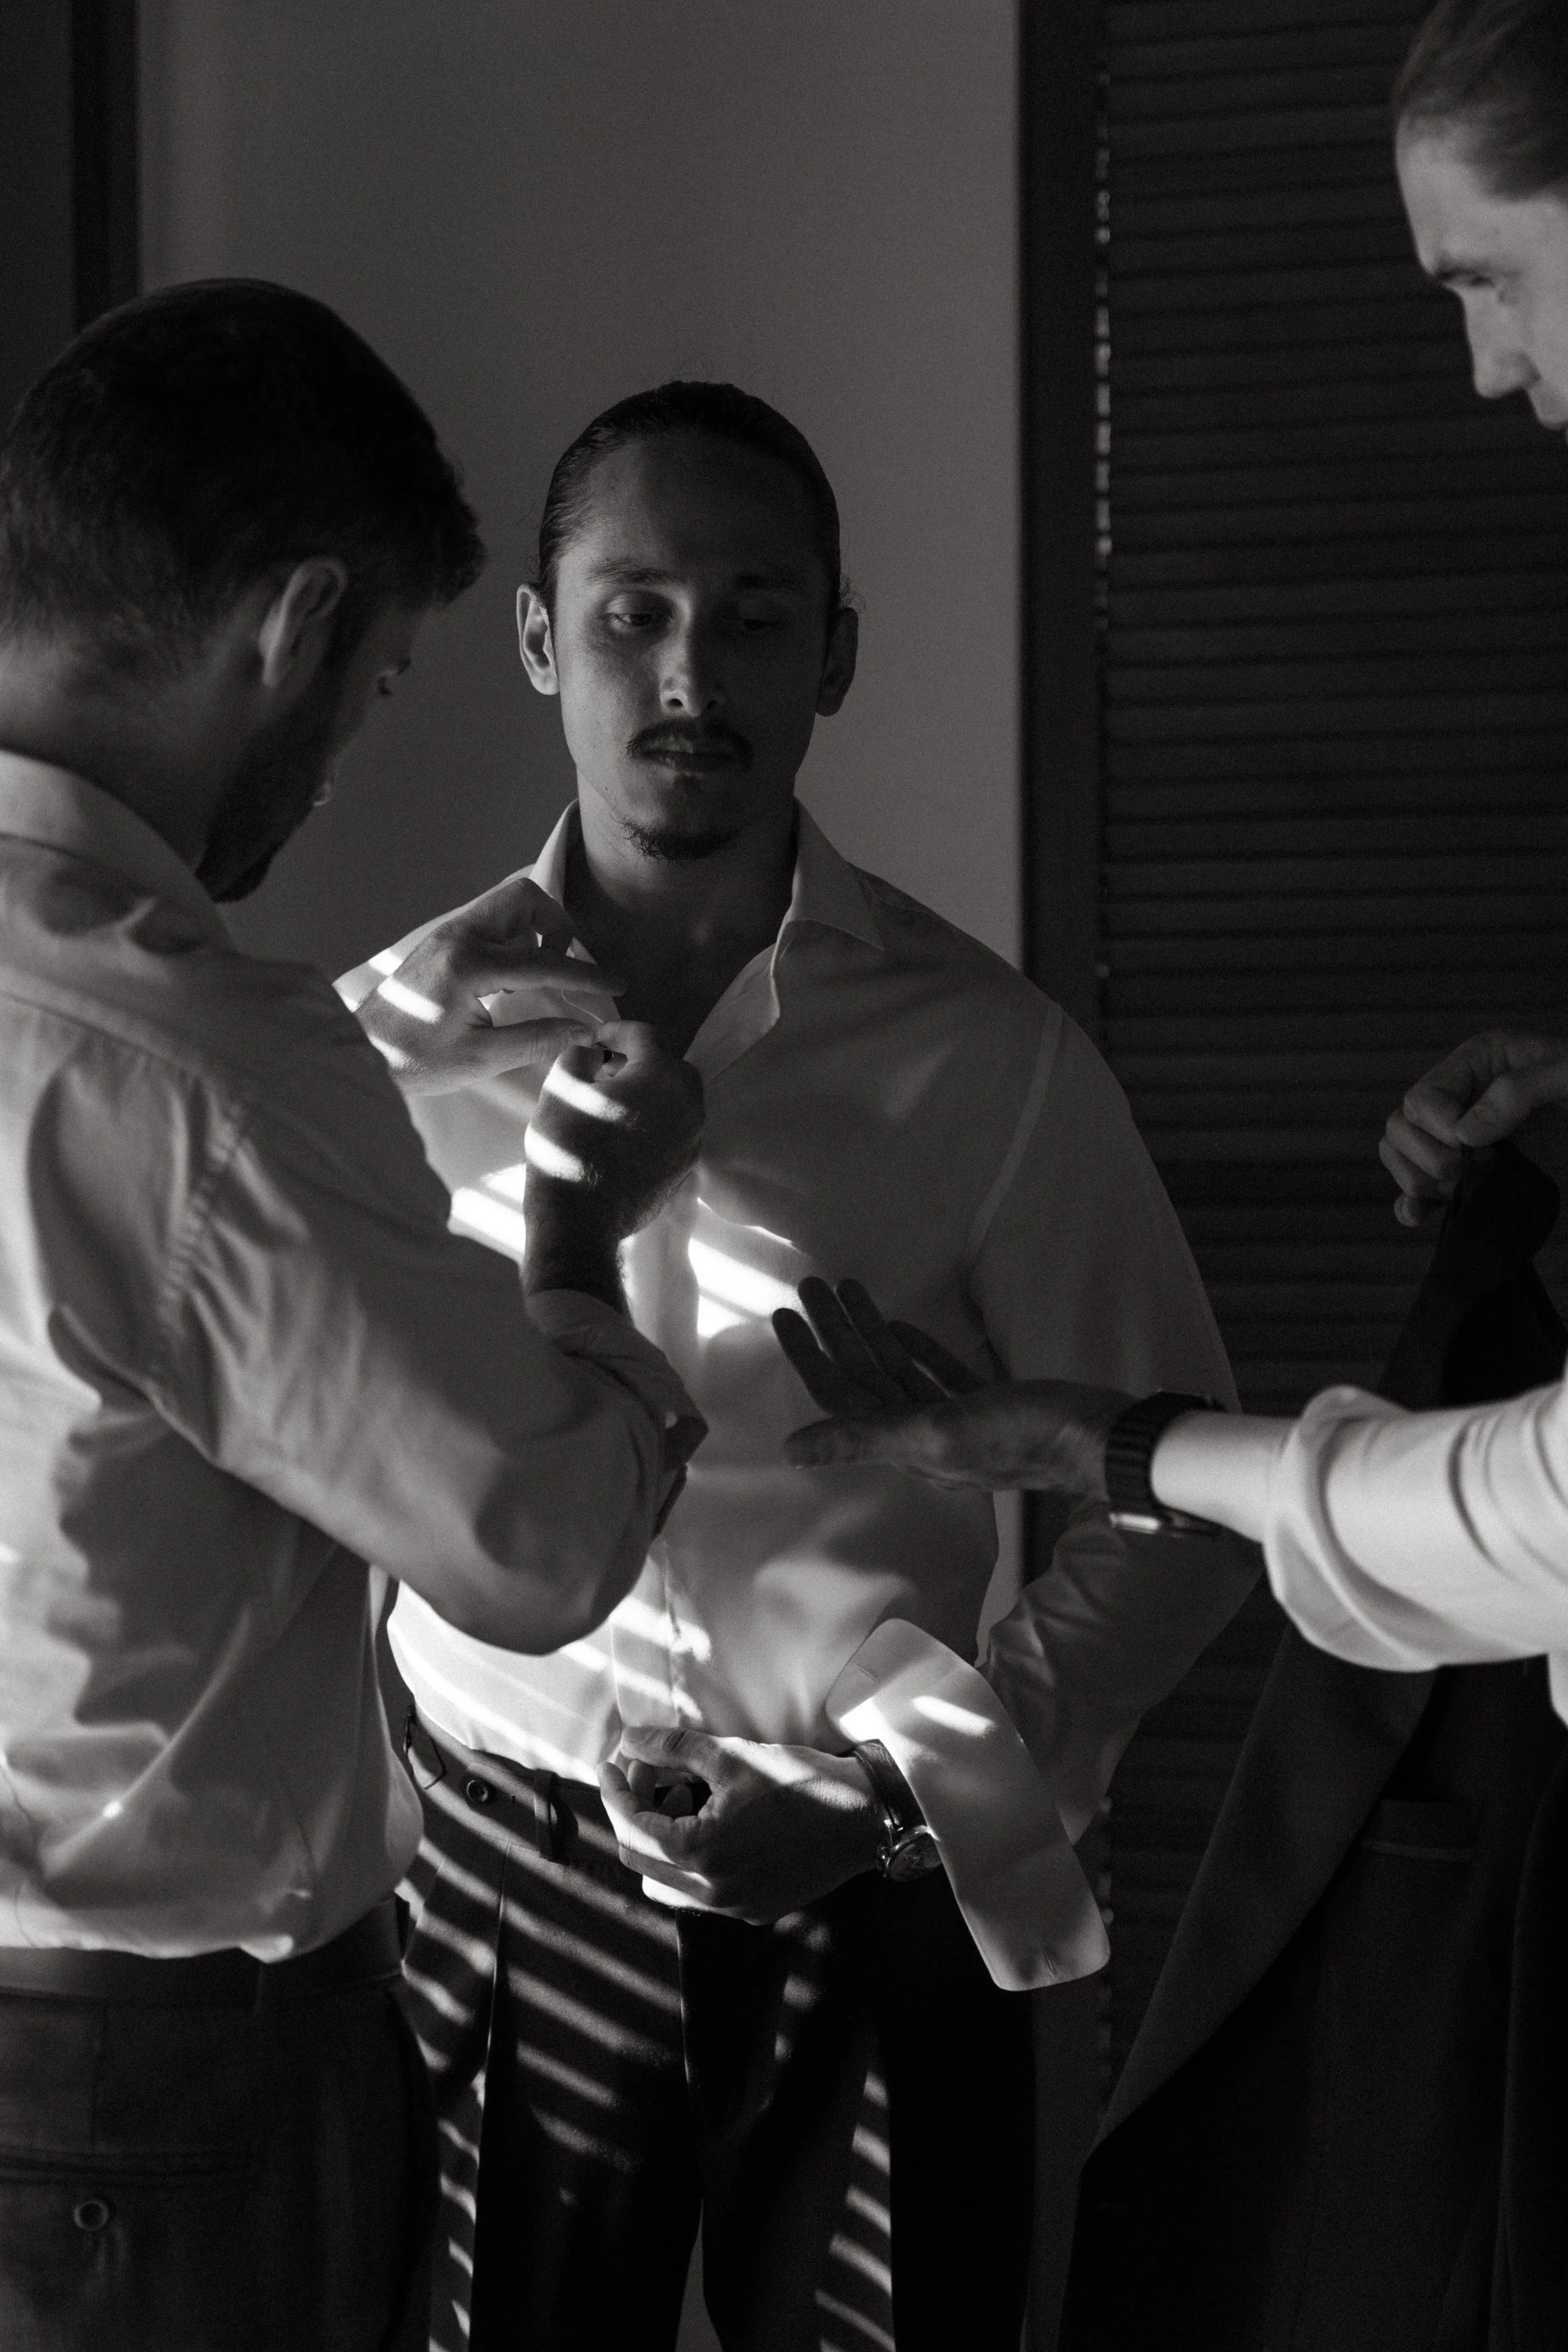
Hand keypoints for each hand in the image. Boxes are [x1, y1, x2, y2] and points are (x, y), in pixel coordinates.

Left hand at [349, 873, 622, 1095]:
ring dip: (536, 928)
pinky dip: (515, 937)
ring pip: (508, 903)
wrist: (363, 1051)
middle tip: (564, 968)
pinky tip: (512, 979)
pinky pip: (492, 920)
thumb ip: (537, 1039)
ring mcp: (448, 933)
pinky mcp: (443, 939)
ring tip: (538, 974)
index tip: (617, 984)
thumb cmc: (415, 1061)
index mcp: (468, 967)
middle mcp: (458, 937)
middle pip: (525, 898)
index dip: (586, 974)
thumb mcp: (481, 1059)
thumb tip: (585, 1029)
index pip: (543, 961)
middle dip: (557, 926)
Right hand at [522, 1023, 702, 1300]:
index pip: (644, 1035)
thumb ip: (578, 1056)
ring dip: (651, 1091)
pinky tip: (625, 1133)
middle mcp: (688, 1103)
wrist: (581, 1221)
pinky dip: (657, 1120)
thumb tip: (593, 1053)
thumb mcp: (560, 1088)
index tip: (595, 1040)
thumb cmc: (568, 1148)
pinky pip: (677, 1129)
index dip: (616, 1031)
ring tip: (614, 1102)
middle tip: (607, 1069)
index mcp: (661, 1076)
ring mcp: (692, 1138)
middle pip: (671, 1065)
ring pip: (678, 1099)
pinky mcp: (686, 1166)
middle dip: (641, 1060)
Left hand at [599, 1727, 883, 1923]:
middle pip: (638, 1860)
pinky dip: (689, 1859)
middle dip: (632, 1813)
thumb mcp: (733, 1755)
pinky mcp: (753, 1910)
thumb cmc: (802, 1782)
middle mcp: (711, 1892)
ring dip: (659, 1841)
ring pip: (665, 1883)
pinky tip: (712, 1822)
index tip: (611, 1762)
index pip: (631, 1826)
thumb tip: (630, 1740)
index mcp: (701, 1854)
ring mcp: (733, 1907)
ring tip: (681, 1799)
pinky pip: (699, 1893)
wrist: (864, 1818)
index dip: (614, 1790)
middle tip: (644, 1774)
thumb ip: (673, 1748)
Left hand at [773, 1276, 1129, 1492]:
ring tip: (848, 1288)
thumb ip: (863, 1438)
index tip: (784, 1314)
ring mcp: (959, 1420)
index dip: (809, 1356)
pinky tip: (900, 1323)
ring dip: (871, 1331)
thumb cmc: (1020, 1433)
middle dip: (835, 1331)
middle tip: (812, 1284)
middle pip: (864, 1377)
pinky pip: (938, 1375)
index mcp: (907, 1445)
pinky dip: (916, 1349)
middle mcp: (925, 1436)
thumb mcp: (935, 1434)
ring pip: (898, 1371)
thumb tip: (791, 1451)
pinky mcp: (990, 1404)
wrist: (1099, 1435)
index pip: (840, 1396)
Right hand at [1380, 1032, 1567, 1226]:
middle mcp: (1462, 1097)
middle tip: (1465, 1170)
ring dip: (1416, 1180)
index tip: (1474, 1146)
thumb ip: (1519, 1092)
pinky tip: (1420, 1216)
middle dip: (1425, 1155)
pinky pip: (1419, 1187)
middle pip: (1401, 1126)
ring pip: (1399, 1154)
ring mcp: (1464, 1137)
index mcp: (1480, 1063)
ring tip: (1457, 1189)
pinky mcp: (1472, 1173)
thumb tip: (1465, 1133)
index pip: (1424, 1098)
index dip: (1438, 1127)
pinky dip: (1411, 1204)